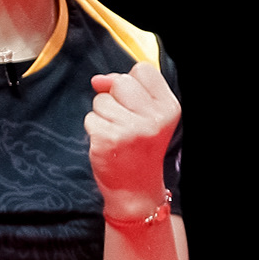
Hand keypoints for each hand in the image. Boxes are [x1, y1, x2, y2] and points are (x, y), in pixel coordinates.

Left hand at [86, 61, 179, 220]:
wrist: (136, 189)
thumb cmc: (140, 148)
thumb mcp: (148, 115)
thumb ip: (128, 89)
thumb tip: (97, 80)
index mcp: (169, 108)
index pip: (143, 69)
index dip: (132, 83)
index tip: (136, 105)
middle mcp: (153, 118)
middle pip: (120, 81)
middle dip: (115, 97)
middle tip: (125, 122)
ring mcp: (130, 129)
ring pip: (101, 100)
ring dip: (103, 115)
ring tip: (117, 134)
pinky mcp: (108, 139)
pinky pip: (90, 117)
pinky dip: (94, 129)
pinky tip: (108, 144)